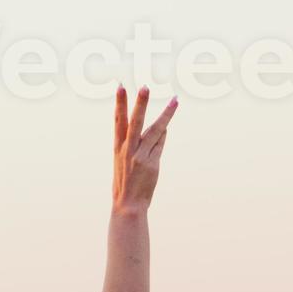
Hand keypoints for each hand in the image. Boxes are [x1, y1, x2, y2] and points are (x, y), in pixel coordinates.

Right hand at [112, 86, 178, 215]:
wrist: (127, 204)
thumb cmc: (126, 181)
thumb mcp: (126, 160)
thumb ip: (141, 144)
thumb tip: (163, 129)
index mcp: (118, 146)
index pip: (118, 120)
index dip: (120, 103)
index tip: (121, 87)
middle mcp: (128, 149)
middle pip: (135, 122)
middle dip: (140, 104)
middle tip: (144, 87)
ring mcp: (140, 155)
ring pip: (156, 130)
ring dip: (166, 114)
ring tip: (174, 100)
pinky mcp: (152, 163)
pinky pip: (161, 144)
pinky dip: (164, 135)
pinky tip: (167, 124)